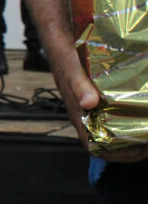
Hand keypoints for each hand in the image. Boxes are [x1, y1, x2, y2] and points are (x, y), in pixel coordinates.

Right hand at [47, 42, 147, 162]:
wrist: (63, 48)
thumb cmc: (67, 63)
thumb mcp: (74, 74)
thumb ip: (80, 88)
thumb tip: (89, 103)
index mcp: (79, 118)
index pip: (95, 147)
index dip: (117, 155)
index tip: (139, 150)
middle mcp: (87, 117)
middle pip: (109, 143)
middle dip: (131, 147)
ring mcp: (94, 110)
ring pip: (113, 130)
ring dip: (131, 134)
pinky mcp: (100, 101)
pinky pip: (114, 117)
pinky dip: (129, 119)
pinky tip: (141, 113)